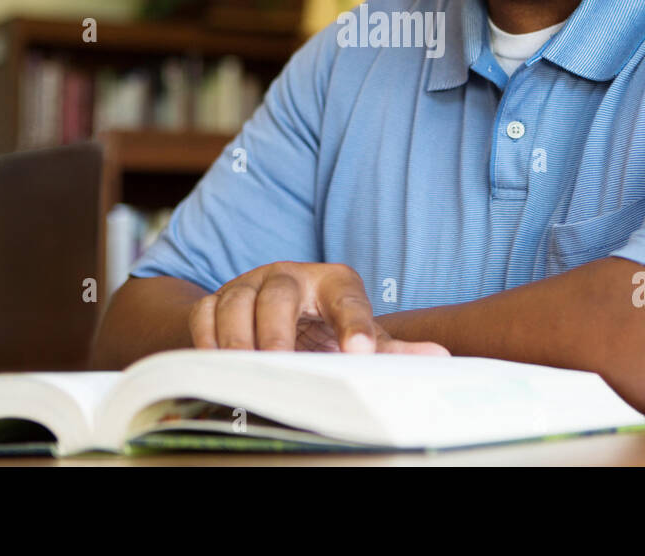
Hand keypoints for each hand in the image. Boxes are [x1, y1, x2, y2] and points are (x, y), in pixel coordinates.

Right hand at [189, 261, 448, 355]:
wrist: (273, 317)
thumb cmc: (326, 329)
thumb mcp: (359, 336)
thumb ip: (394, 348)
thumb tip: (440, 356)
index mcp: (333, 283)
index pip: (347, 299)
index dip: (354, 325)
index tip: (360, 355)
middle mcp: (290, 277)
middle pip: (280, 291)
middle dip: (277, 329)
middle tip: (281, 361)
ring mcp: (250, 285)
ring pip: (235, 299)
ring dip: (238, 336)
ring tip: (246, 367)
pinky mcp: (217, 299)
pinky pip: (204, 313)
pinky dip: (206, 338)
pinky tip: (217, 363)